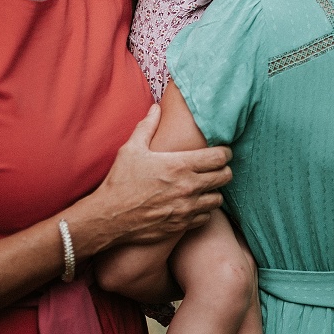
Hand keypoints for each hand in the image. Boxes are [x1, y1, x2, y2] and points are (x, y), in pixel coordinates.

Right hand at [94, 105, 232, 245]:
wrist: (109, 217)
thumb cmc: (120, 181)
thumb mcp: (131, 148)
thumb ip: (147, 126)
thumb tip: (156, 108)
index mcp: (179, 165)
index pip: (219, 157)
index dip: (225, 152)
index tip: (222, 151)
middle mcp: (188, 187)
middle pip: (225, 177)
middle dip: (224, 170)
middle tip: (216, 168)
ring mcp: (186, 208)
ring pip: (218, 199)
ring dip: (214, 191)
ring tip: (205, 187)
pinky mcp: (181, 225)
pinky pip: (205, 218)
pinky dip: (203, 211)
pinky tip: (194, 204)